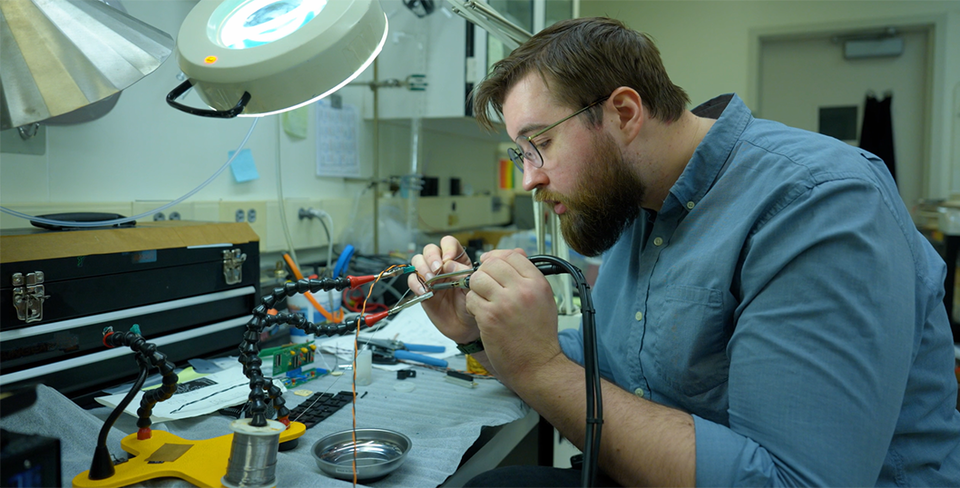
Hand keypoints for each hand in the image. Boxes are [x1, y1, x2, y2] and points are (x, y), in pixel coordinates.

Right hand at [408, 236, 478, 343]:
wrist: (465, 327)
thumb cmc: (471, 305)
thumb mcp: (472, 288)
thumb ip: (462, 274)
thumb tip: (449, 264)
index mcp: (457, 261)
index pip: (449, 243)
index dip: (447, 248)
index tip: (449, 260)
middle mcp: (442, 266)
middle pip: (430, 249)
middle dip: (432, 257)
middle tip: (437, 269)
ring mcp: (430, 277)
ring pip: (418, 260)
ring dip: (422, 267)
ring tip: (431, 279)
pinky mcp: (421, 289)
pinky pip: (412, 280)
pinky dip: (416, 283)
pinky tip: (424, 290)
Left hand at [465, 249, 561, 388]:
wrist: (538, 365)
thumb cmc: (539, 337)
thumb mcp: (544, 300)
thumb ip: (529, 277)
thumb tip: (514, 254)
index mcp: (537, 284)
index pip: (512, 255)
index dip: (498, 258)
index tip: (491, 266)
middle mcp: (522, 290)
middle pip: (492, 264)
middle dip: (484, 274)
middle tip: (485, 286)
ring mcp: (505, 303)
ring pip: (477, 279)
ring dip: (476, 289)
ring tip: (483, 301)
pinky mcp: (489, 317)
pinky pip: (471, 299)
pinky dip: (472, 305)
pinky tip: (481, 314)